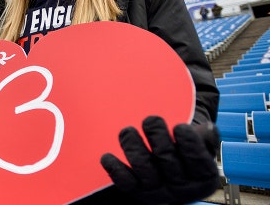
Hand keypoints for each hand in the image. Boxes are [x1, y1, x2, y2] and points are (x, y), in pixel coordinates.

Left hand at [100, 116, 219, 204]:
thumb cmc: (188, 153)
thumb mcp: (203, 144)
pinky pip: (126, 184)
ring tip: (128, 131)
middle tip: (150, 121)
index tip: (179, 127)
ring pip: (144, 170)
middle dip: (157, 136)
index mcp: (203, 176)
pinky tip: (107, 157)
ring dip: (133, 147)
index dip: (188, 142)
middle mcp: (181, 188)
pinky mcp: (138, 193)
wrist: (174, 171)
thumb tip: (207, 129)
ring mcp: (159, 192)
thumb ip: (206, 136)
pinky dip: (115, 170)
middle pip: (167, 160)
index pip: (197, 159)